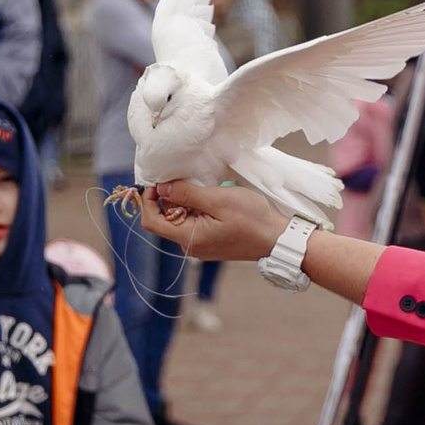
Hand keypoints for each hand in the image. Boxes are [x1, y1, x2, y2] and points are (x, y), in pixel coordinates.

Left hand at [139, 181, 290, 261]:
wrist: (277, 239)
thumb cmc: (252, 219)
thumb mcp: (218, 200)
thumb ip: (187, 194)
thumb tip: (161, 188)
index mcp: (189, 238)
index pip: (151, 222)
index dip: (148, 201)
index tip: (157, 183)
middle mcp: (190, 246)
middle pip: (165, 219)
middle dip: (170, 198)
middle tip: (186, 179)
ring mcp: (200, 245)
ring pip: (179, 220)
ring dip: (185, 202)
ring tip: (205, 189)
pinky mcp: (209, 242)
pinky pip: (193, 223)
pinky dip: (196, 208)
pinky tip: (211, 199)